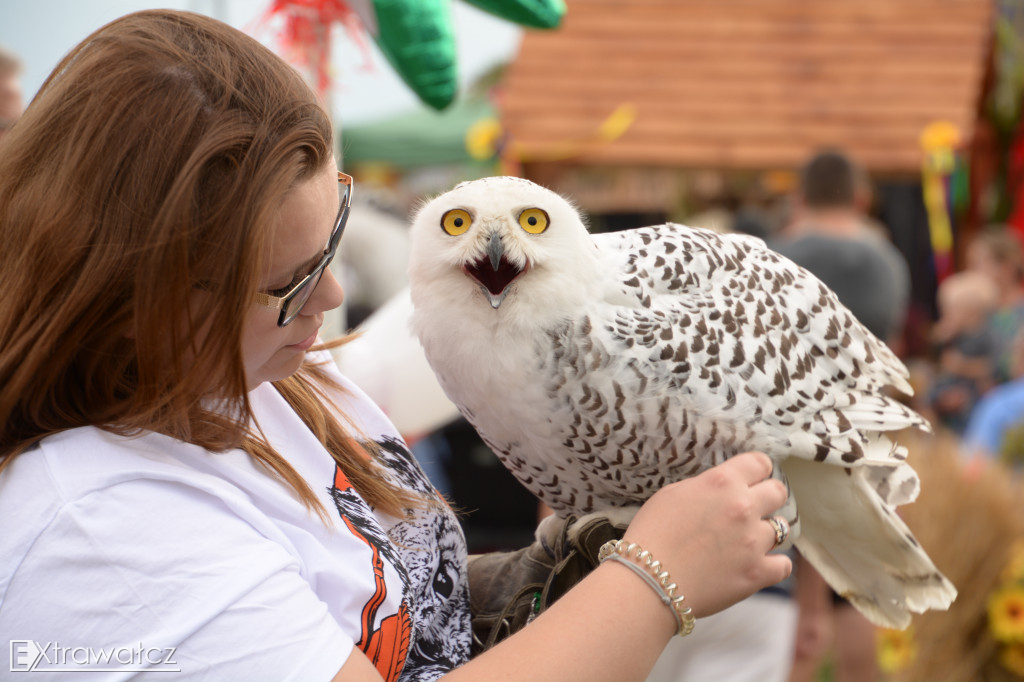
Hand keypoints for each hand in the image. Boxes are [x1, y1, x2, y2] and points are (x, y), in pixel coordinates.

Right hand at [621, 452, 791, 617]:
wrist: (647, 581)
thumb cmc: (651, 536)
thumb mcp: (671, 495)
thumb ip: (703, 487)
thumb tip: (719, 491)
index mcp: (721, 482)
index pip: (759, 463)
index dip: (756, 471)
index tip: (753, 479)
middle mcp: (742, 507)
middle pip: (778, 492)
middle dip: (766, 499)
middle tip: (751, 510)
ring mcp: (753, 541)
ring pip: (780, 529)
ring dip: (765, 533)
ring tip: (746, 542)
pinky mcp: (757, 573)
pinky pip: (783, 565)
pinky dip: (772, 565)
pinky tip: (756, 566)